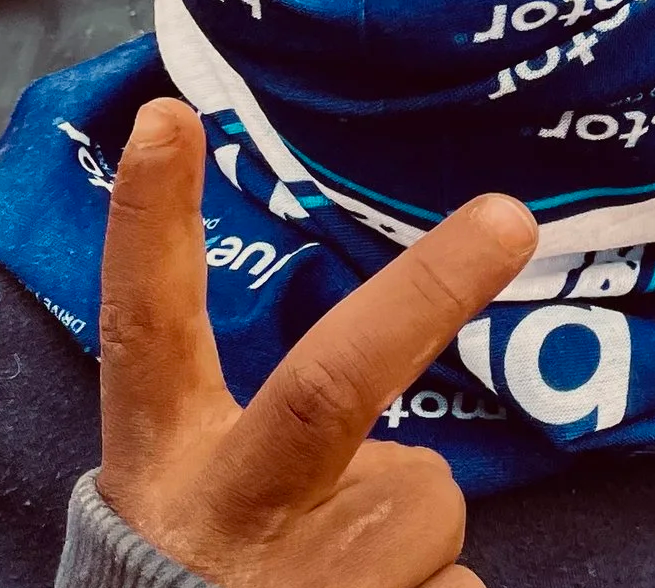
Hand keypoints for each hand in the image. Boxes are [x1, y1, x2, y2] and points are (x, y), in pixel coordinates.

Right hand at [94, 98, 536, 587]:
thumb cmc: (211, 585)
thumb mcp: (204, 505)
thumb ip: (283, 447)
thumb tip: (412, 454)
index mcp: (169, 470)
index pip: (147, 333)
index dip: (149, 227)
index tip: (166, 114)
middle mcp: (231, 515)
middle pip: (329, 384)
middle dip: (424, 292)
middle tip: (507, 215)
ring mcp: (305, 580)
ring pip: (426, 503)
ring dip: (411, 542)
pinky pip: (453, 587)